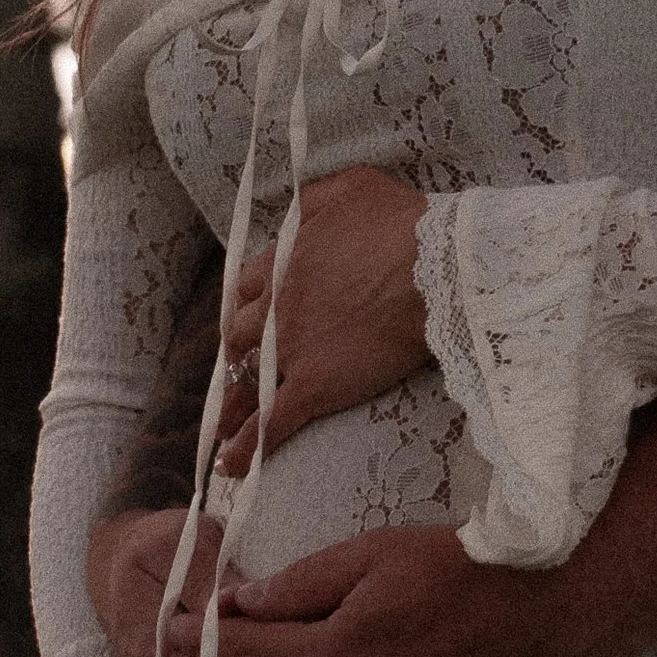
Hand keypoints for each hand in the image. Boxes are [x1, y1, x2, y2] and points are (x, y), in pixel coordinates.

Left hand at [219, 166, 431, 471]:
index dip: (248, 303)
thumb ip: (311, 199)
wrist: (434, 270)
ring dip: (231, 407)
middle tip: (243, 367)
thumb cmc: (401, 223)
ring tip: (222, 429)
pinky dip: (247, 450)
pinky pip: (269, 426)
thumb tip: (291, 208)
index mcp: (280, 263)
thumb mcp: (349, 188)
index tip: (252, 314)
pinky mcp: (313, 388)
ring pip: (245, 385)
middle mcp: (274, 309)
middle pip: (238, 337)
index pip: (245, 288)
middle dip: (239, 352)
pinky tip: (233, 468)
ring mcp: (289, 352)